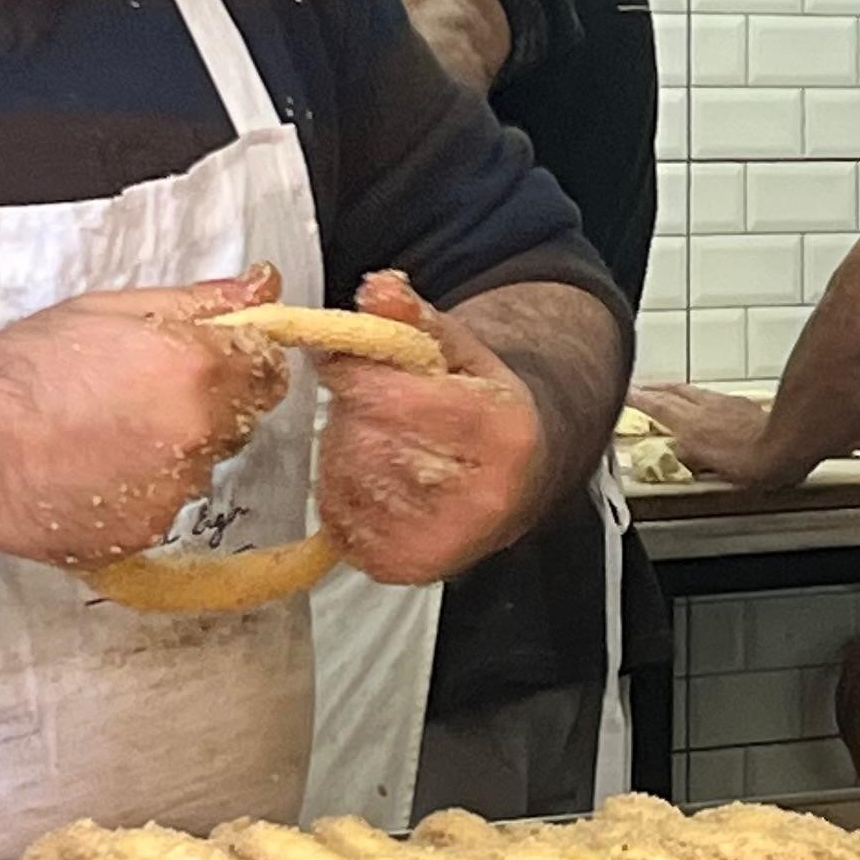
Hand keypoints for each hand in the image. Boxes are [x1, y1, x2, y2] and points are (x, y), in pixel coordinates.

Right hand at [0, 270, 290, 563]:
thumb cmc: (22, 370)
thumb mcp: (112, 307)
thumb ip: (200, 300)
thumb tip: (263, 285)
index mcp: (198, 370)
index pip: (268, 370)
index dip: (243, 363)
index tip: (213, 361)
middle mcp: (197, 435)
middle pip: (236, 422)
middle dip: (205, 406)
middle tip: (139, 394)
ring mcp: (173, 492)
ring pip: (198, 467)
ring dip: (171, 451)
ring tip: (102, 434)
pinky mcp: (144, 533)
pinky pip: (163, 507)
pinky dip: (140, 491)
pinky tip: (91, 470)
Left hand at [314, 271, 553, 583]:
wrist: (519, 478)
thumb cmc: (484, 409)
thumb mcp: (460, 350)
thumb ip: (414, 317)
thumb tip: (378, 291)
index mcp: (504, 432)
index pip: (397, 401)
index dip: (355, 374)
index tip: (347, 363)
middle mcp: (484, 496)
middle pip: (367, 440)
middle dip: (352, 413)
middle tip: (372, 407)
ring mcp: (446, 541)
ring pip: (347, 479)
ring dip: (344, 452)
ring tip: (379, 442)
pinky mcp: (410, 567)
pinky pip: (340, 520)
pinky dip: (342, 493)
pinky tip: (373, 480)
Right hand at [627, 381, 796, 486]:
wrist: (785, 445)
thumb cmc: (751, 462)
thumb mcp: (711, 468)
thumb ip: (690, 456)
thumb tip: (679, 452)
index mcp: (690, 423)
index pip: (656, 405)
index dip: (638, 398)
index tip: (625, 391)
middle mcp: (704, 407)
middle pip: (673, 390)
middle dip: (655, 388)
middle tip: (643, 388)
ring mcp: (724, 402)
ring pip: (692, 390)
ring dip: (676, 390)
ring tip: (669, 392)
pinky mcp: (741, 404)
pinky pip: (712, 395)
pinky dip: (700, 396)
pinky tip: (705, 402)